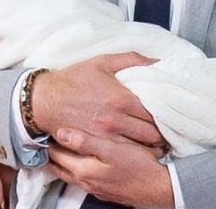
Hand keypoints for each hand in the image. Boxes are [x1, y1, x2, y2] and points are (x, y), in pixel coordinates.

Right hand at [32, 52, 161, 144]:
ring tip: (158, 143)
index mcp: (121, 99)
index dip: (167, 115)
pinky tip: (140, 151)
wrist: (45, 100)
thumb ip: (132, 60)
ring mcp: (107, 137)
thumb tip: (157, 62)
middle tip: (167, 131)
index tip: (170, 115)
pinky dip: (135, 155)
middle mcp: (116, 121)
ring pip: (141, 149)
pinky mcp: (97, 148)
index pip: (155, 113)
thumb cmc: (73, 80)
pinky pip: (124, 156)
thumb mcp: (103, 62)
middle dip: (163, 133)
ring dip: (153, 147)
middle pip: (152, 134)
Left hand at [49, 128, 173, 207]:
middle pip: (59, 166)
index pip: (56, 155)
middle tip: (44, 138)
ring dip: (62, 161)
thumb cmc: (138, 167)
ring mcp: (94, 188)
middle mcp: (85, 182)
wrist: (159, 189)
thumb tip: (61, 132)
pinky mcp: (104, 190)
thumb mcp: (112, 149)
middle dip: (51, 153)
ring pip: (70, 173)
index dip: (48, 141)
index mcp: (83, 170)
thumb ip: (85, 141)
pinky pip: (82, 178)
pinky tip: (81, 161)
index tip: (43, 129)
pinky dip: (75, 167)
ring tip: (58, 148)